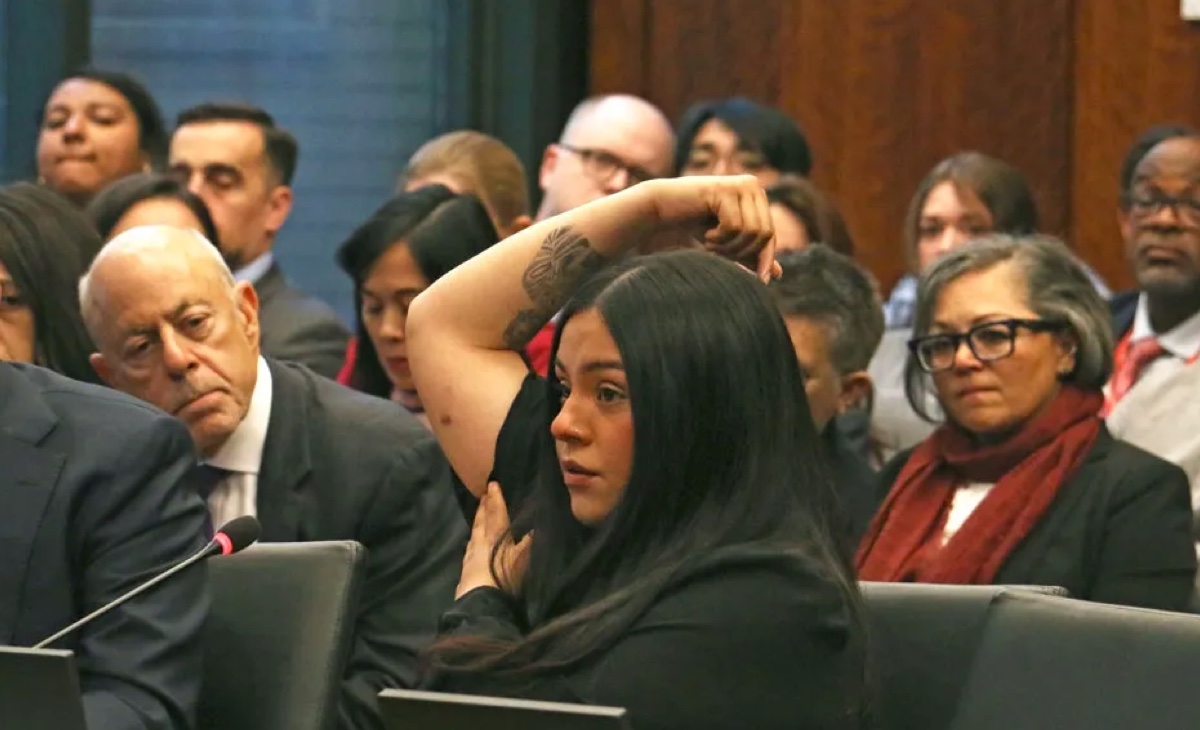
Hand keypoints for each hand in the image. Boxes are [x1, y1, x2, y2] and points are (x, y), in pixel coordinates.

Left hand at [456, 482, 531, 599]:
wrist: (480, 601)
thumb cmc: (503, 578)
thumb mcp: (521, 560)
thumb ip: (528, 544)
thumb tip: (534, 529)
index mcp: (496, 537)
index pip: (497, 514)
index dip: (496, 499)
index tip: (492, 485)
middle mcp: (481, 543)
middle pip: (482, 521)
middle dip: (484, 507)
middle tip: (483, 495)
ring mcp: (471, 556)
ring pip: (474, 533)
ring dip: (477, 521)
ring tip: (478, 514)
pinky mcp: (466, 569)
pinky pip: (469, 548)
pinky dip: (472, 540)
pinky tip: (471, 543)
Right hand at [639, 175, 780, 282]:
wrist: (661, 210)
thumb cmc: (694, 226)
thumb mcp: (727, 244)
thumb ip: (750, 255)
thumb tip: (778, 274)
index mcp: (757, 196)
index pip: (770, 234)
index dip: (765, 258)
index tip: (761, 281)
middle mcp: (753, 185)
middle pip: (765, 233)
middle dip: (742, 252)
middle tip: (719, 253)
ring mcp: (741, 185)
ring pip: (752, 231)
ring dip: (729, 246)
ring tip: (711, 243)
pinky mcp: (725, 189)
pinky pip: (735, 226)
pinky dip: (719, 237)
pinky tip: (706, 233)